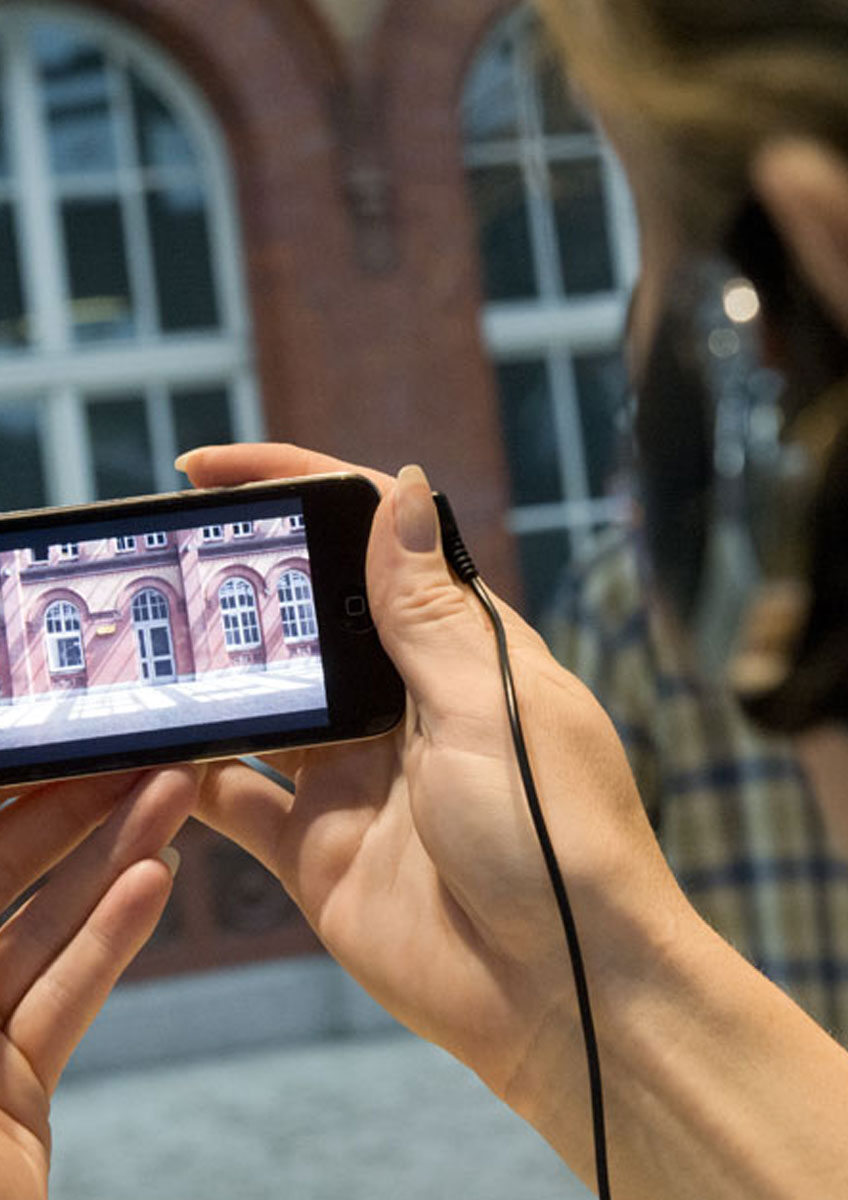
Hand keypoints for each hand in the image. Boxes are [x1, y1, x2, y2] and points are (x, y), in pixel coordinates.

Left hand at [0, 768, 192, 1198]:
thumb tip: (12, 844)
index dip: (2, 789)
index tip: (51, 742)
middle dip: (67, 812)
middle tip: (135, 755)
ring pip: (39, 934)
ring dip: (109, 861)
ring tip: (168, 795)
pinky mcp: (12, 1096)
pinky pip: (59, 1004)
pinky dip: (109, 943)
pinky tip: (152, 883)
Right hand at [182, 444, 683, 1173]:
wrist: (565, 997)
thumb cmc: (558, 839)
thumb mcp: (488, 707)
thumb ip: (428, 610)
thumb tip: (404, 490)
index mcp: (458, 649)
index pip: (374, 541)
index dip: (299, 491)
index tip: (215, 471)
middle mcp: (404, 705)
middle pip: (309, 620)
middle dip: (243, 586)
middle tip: (162, 566)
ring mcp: (358, 778)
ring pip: (266, 706)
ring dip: (214, 676)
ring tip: (143, 645)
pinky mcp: (321, 848)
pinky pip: (241, 801)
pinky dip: (195, 777)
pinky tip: (153, 751)